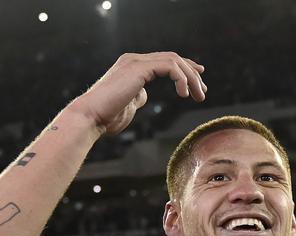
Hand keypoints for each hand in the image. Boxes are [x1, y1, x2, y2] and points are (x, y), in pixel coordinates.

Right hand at [71, 51, 206, 135]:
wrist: (92, 117)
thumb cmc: (106, 117)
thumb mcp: (127, 106)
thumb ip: (137, 97)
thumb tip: (144, 96)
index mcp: (133, 67)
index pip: (165, 62)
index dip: (184, 70)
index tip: (198, 82)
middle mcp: (135, 60)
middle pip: (172, 58)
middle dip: (192, 74)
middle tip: (203, 92)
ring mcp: (136, 62)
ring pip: (174, 60)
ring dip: (190, 77)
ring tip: (198, 96)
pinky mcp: (139, 68)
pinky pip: (169, 66)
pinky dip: (181, 78)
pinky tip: (184, 94)